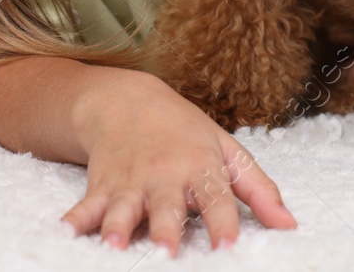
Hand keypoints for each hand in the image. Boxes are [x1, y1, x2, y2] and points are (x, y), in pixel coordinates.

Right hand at [64, 70, 296, 255]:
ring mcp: (130, 180)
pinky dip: (74, 220)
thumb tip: (290, 224)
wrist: (126, 100)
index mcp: (202, 167)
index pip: (217, 199)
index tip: (229, 249)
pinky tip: (63, 234)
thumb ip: (259, 189)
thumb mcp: (227, 151)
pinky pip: (86, 205)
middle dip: (166, 230)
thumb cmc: (185, 132)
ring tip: (115, 247)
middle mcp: (165, 174)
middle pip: (167, 206)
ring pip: (124, 207)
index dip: (223, 224)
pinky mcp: (102, 184)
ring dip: (118, 227)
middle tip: (166, 255)